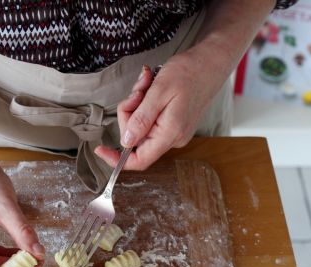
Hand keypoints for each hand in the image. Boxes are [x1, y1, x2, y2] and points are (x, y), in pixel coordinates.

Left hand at [95, 51, 225, 169]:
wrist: (211, 62)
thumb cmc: (188, 72)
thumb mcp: (159, 92)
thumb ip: (141, 119)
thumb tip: (126, 142)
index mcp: (170, 134)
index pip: (139, 160)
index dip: (117, 159)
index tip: (100, 149)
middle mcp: (172, 138)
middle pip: (134, 139)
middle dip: (128, 113)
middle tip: (137, 92)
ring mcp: (173, 131)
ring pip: (139, 126)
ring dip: (137, 104)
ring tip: (148, 84)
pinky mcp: (172, 123)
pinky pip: (148, 119)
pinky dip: (144, 104)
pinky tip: (152, 88)